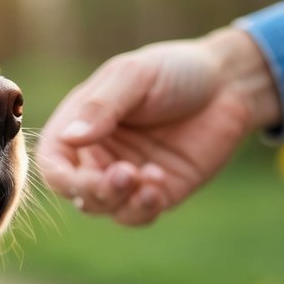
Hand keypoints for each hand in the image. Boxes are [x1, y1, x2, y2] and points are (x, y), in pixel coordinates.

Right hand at [36, 28, 282, 224]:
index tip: (83, 176)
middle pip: (77, 192)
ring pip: (106, 208)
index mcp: (80, 124)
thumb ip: (101, 107)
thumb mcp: (134, 76)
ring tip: (148, 180)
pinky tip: (158, 183)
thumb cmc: (175, 70)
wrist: (229, 84)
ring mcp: (127, 176)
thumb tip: (70, 138)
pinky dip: (143, 207)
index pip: (53, 163)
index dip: (62, 177)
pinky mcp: (158, 192)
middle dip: (96, 191)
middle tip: (124, 174)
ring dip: (120, 201)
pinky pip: (138, 214)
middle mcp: (98, 154)